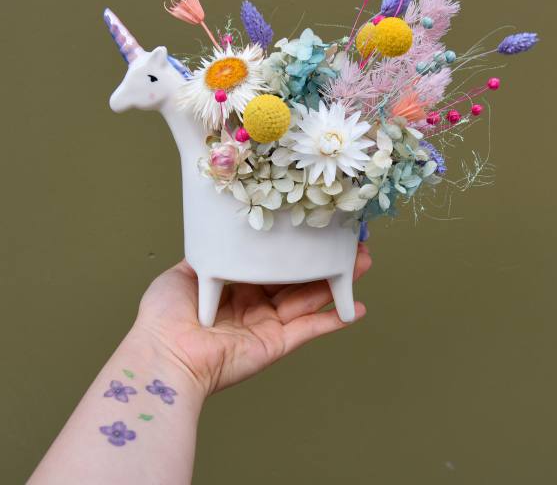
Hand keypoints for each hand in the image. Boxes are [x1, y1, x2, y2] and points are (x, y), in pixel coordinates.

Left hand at [134, 244, 371, 395]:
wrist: (165, 354)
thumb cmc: (165, 316)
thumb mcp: (185, 272)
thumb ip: (209, 254)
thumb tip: (218, 233)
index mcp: (235, 284)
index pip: (271, 263)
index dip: (294, 248)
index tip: (315, 231)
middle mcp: (255, 303)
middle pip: (297, 279)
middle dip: (323, 262)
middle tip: (349, 245)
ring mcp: (268, 324)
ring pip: (309, 299)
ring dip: (336, 283)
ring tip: (361, 263)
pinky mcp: (276, 344)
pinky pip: (309, 330)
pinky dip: (333, 320)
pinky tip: (357, 308)